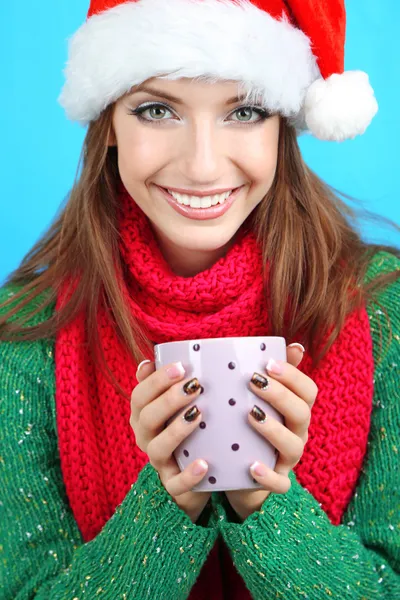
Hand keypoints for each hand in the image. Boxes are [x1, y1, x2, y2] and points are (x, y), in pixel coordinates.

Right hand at [130, 360, 211, 523]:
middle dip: (168, 400)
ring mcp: (159, 463)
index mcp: (143, 416)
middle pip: (147, 418)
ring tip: (198, 416)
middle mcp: (146, 438)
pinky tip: (204, 464)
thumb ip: (164, 384)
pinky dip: (189, 474)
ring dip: (176, 431)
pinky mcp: (174, 486)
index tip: (180, 367)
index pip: (140, 396)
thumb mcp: (175, 407)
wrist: (196, 475)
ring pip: (157, 449)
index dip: (156, 381)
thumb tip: (149, 360)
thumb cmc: (186, 430)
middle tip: (194, 386)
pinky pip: (176, 484)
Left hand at [224, 344, 317, 520]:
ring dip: (273, 430)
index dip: (292, 375)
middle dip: (280, 396)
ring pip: (293, 447)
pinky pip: (280, 484)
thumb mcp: (259, 400)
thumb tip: (295, 345)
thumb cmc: (251, 428)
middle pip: (301, 413)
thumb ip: (273, 374)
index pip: (307, 391)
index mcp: (295, 411)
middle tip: (254, 381)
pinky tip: (251, 465)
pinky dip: (267, 476)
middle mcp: (297, 434)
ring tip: (251, 415)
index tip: (267, 363)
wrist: (239, 473)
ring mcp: (288, 460)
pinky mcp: (275, 483)